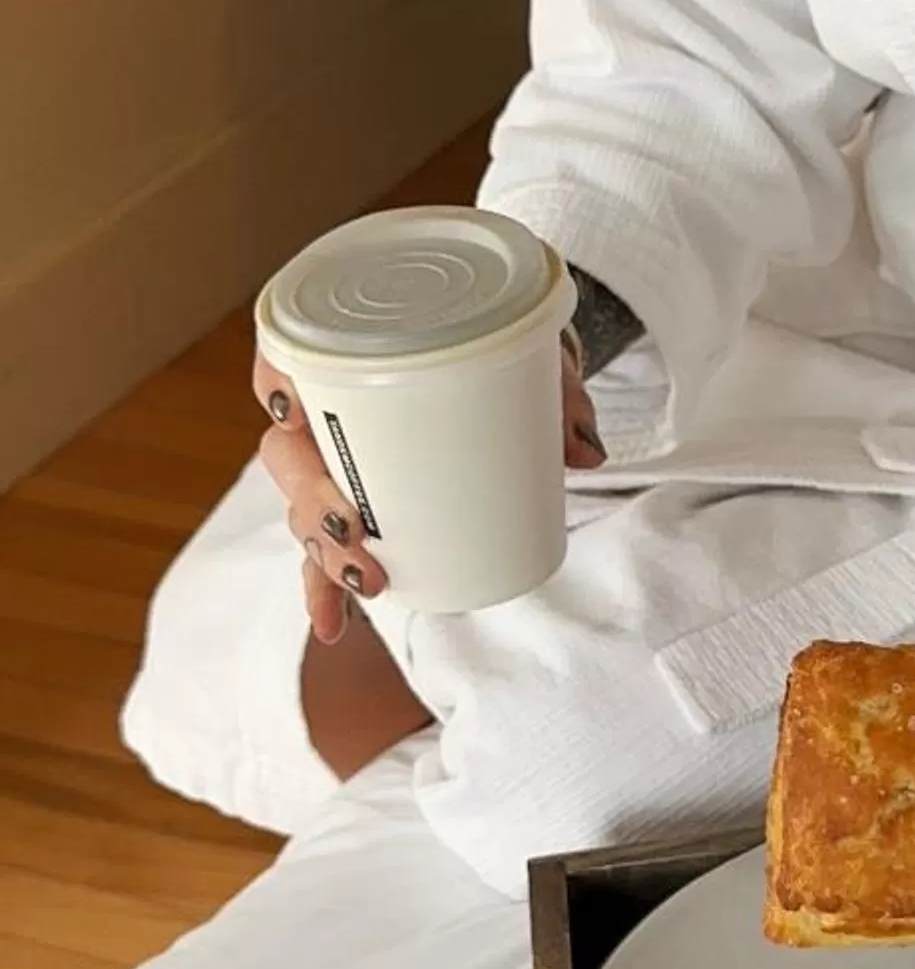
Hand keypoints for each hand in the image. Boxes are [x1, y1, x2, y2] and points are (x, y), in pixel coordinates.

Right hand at [251, 332, 604, 641]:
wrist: (515, 358)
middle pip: (289, 453)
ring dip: (324, 552)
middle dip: (312, 499)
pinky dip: (328, 589)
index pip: (289, 355)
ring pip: (305, 509)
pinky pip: (328, 550)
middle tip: (352, 529)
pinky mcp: (360, 509)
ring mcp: (340, 466)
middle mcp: (331, 411)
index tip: (294, 409)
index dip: (274, 381)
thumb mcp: (535, 351)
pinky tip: (336, 625)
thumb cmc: (505, 342)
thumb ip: (557, 389)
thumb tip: (585, 452)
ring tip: (368, 580)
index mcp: (353, 351)